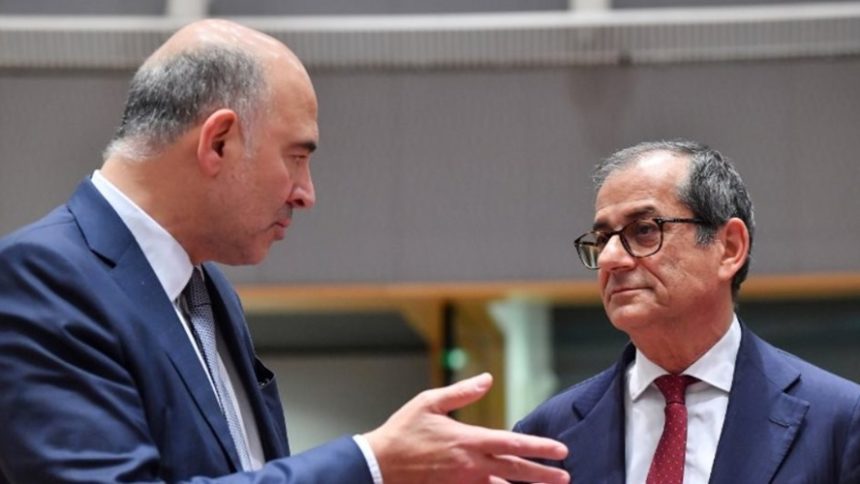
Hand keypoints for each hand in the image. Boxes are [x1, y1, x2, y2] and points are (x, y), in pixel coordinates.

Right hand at [364, 373, 568, 483]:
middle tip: (565, 476)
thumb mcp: (429, 402)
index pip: (512, 444)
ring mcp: (463, 483)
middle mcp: (471, 466)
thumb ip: (462, 392)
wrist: (379, 466)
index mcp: (468, 440)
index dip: (540, 447)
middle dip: (543, 475)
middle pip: (515, 472)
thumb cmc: (402, 432)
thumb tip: (487, 379)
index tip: (561, 450)